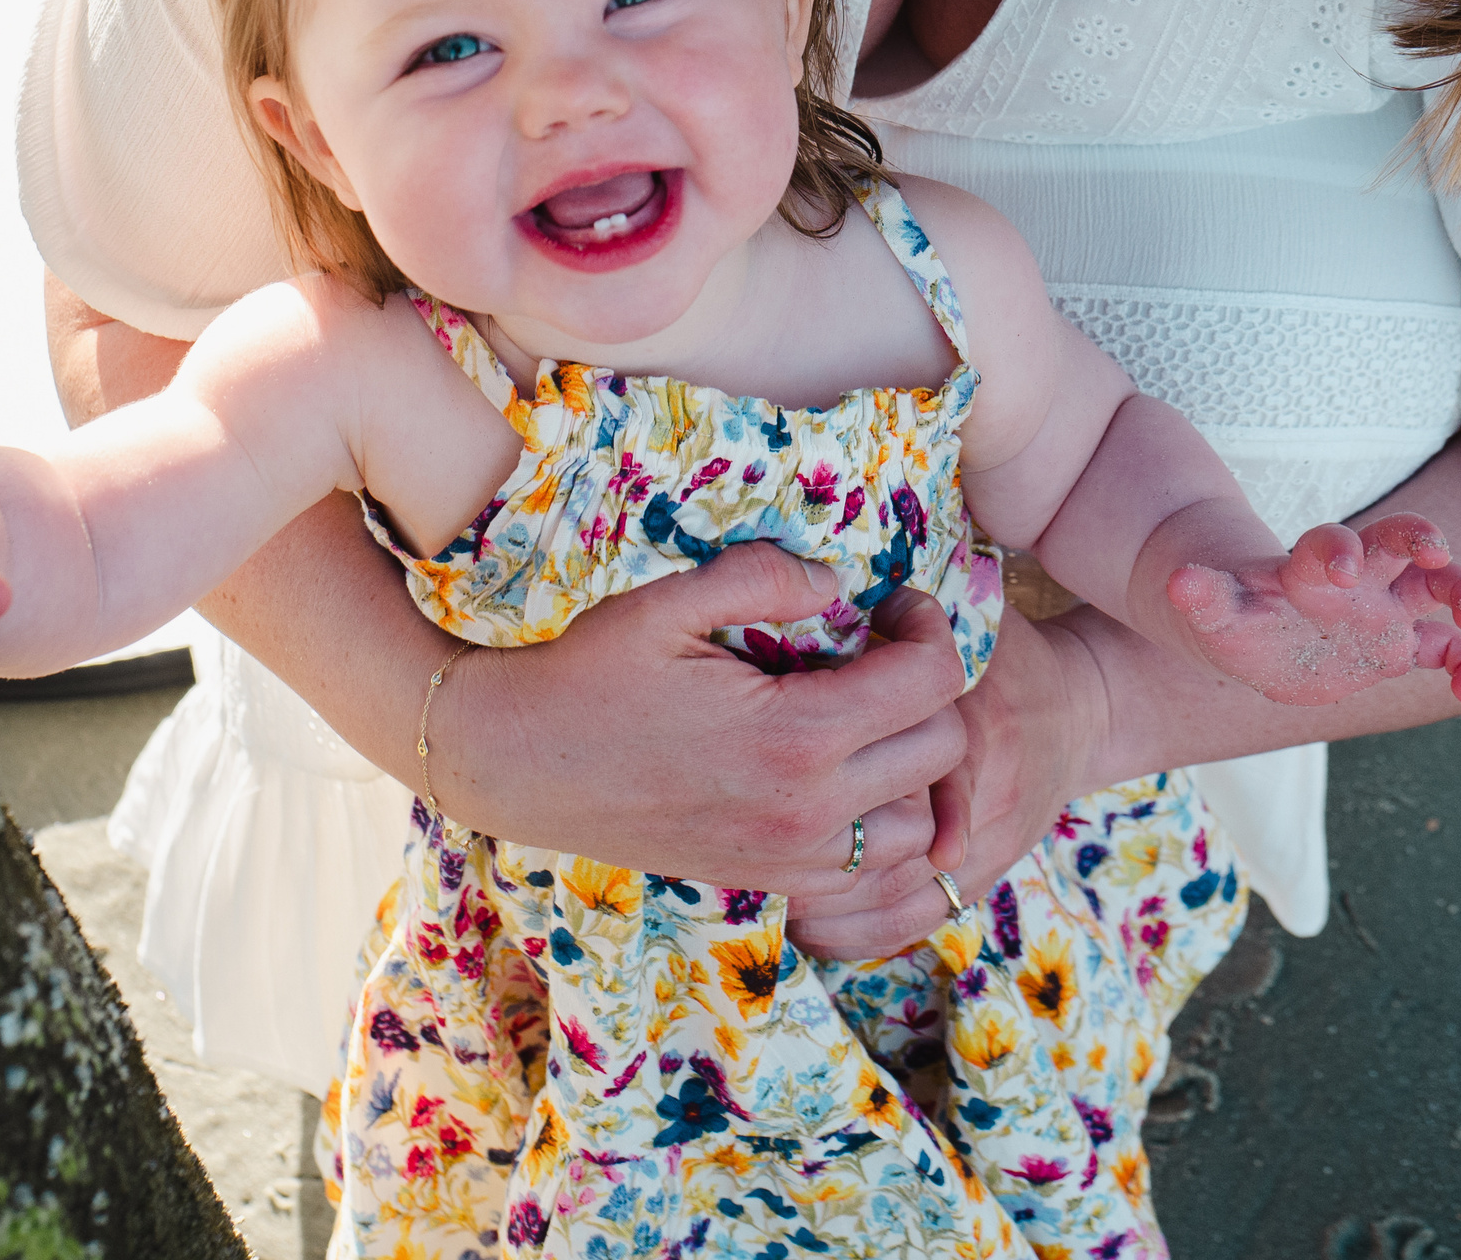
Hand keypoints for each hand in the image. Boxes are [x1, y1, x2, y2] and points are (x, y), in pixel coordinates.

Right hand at [433, 547, 969, 889]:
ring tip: (871, 715)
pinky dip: (881, 826)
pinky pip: (873, 875)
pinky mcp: (772, 884)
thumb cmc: (591, 674)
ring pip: (919, 824)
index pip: (933, 684)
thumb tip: (838, 582)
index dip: (933, 629)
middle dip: (932, 689)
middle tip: (886, 649)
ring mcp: (792, 860)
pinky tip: (846, 774)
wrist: (518, 764)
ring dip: (914, 767)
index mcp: (795, 736)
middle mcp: (809, 811)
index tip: (897, 605)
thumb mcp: (671, 601)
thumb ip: (767, 577)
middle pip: (943, 752)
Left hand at [784, 605, 1106, 960]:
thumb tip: (826, 589)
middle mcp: (985, 792)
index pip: (908, 756)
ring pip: (896, 893)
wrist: (1083, 710)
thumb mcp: (970, 620)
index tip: (779, 767)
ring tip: (764, 884)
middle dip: (818, 844)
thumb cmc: (1010, 656)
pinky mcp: (983, 875)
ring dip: (828, 898)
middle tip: (742, 840)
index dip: (842, 770)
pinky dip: (859, 930)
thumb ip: (909, 612)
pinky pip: (914, 921)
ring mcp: (987, 844)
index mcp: (976, 722)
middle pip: (891, 838)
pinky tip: (808, 923)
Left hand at [1165, 513, 1460, 707]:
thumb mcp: (1212, 605)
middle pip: (1398, 539)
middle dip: (1421, 539)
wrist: (1253, 632)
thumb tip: (1178, 581)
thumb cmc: (1234, 608)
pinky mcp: (1397, 646)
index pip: (1330, 542)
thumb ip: (1202, 594)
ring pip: (1436, 585)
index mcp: (1309, 566)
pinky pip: (1443, 648)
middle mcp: (1356, 578)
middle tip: (1436, 554)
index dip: (1337, 548)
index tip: (1339, 570)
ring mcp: (1381, 608)